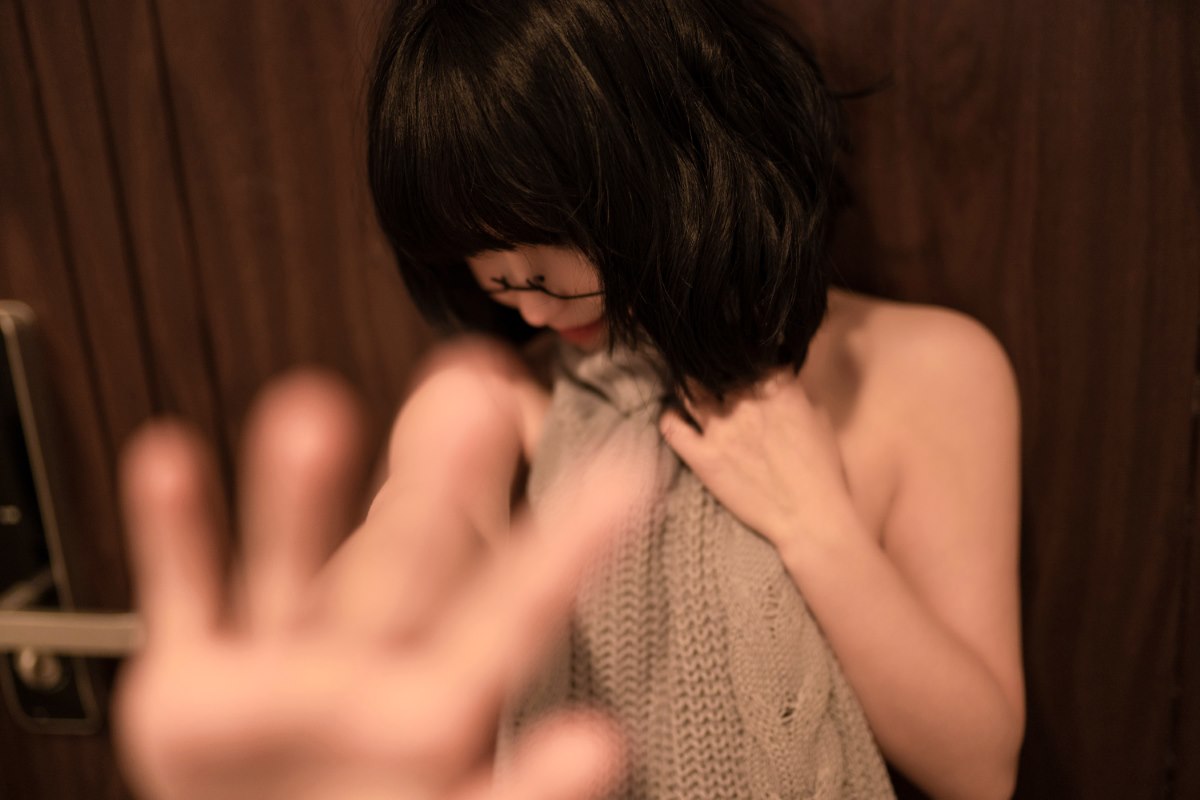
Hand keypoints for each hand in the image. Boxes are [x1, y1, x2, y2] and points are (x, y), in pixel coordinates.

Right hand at [115, 370, 631, 799]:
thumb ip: (520, 785)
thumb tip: (600, 745)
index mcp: (434, 702)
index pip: (514, 612)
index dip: (568, 548)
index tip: (623, 472)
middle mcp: (359, 667)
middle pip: (401, 569)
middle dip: (432, 492)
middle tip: (472, 393)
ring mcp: (272, 669)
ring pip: (288, 568)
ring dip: (298, 497)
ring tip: (312, 407)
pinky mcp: (189, 685)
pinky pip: (186, 597)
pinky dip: (174, 534)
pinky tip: (170, 456)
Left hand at [657, 371, 858, 552]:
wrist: (810, 518)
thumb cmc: (822, 471)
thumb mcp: (820, 419)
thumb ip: (796, 393)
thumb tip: (782, 379)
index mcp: (779, 388)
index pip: (751, 353)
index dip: (745, 355)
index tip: (741, 360)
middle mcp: (747, 402)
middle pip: (715, 366)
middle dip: (712, 365)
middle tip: (709, 369)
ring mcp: (721, 429)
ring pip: (689, 389)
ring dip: (687, 384)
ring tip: (688, 386)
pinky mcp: (703, 457)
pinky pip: (672, 427)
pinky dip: (669, 416)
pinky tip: (674, 414)